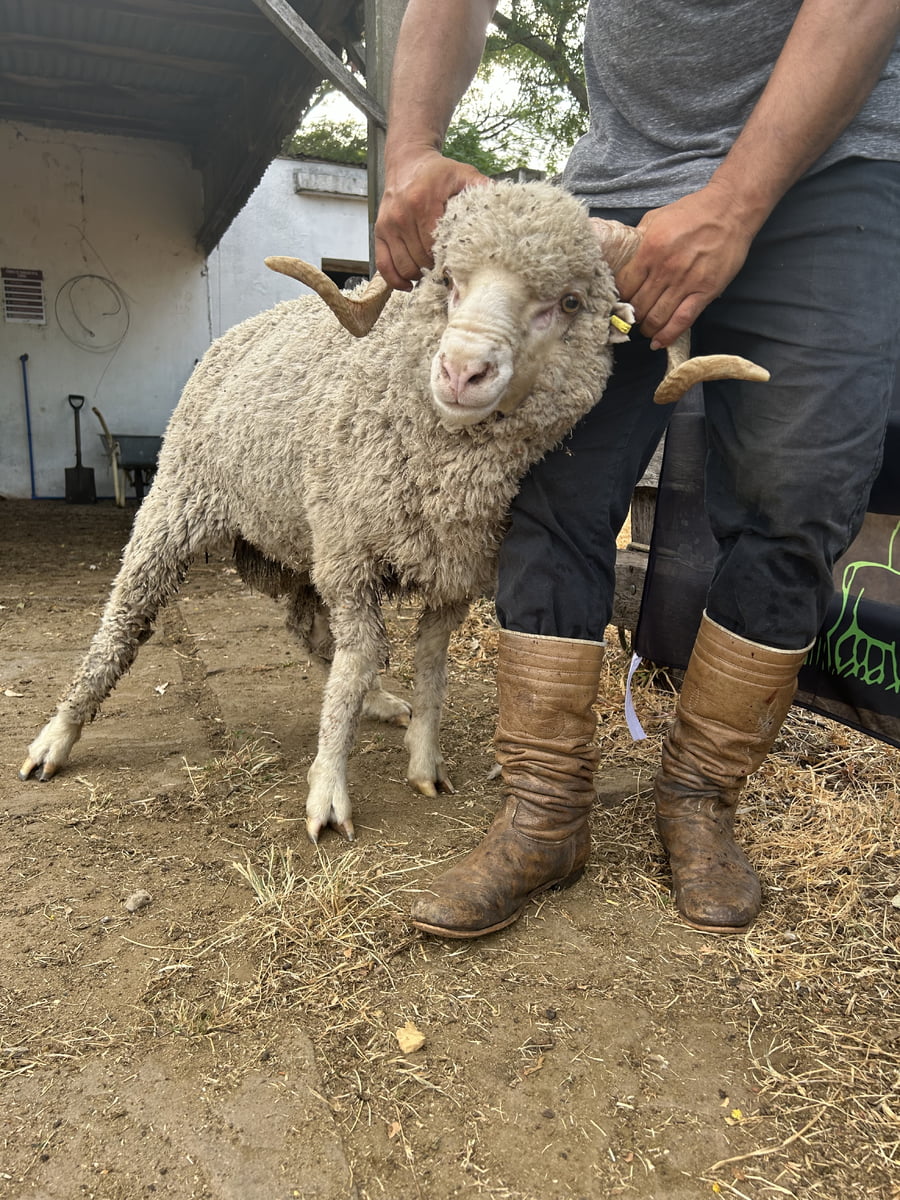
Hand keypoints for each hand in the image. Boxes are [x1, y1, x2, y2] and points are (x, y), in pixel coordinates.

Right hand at [374, 149, 489, 289]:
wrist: (407, 161)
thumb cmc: (437, 172)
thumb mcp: (463, 174)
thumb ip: (481, 189)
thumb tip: (504, 206)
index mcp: (422, 202)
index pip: (434, 246)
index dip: (447, 262)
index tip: (459, 268)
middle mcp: (401, 215)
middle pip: (419, 259)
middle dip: (434, 271)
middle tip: (448, 275)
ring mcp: (388, 225)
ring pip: (404, 266)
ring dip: (418, 276)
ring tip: (432, 275)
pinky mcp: (379, 231)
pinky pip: (384, 264)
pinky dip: (395, 279)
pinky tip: (409, 284)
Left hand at [614, 183, 757, 348]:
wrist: (731, 210)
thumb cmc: (693, 212)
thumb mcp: (657, 218)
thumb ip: (638, 240)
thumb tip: (622, 257)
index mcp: (649, 250)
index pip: (624, 286)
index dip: (618, 299)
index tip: (617, 304)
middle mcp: (664, 269)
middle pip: (638, 306)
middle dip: (631, 316)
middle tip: (630, 319)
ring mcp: (685, 283)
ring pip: (656, 318)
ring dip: (646, 329)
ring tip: (644, 329)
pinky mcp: (704, 292)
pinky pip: (681, 321)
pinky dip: (667, 336)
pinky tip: (658, 342)